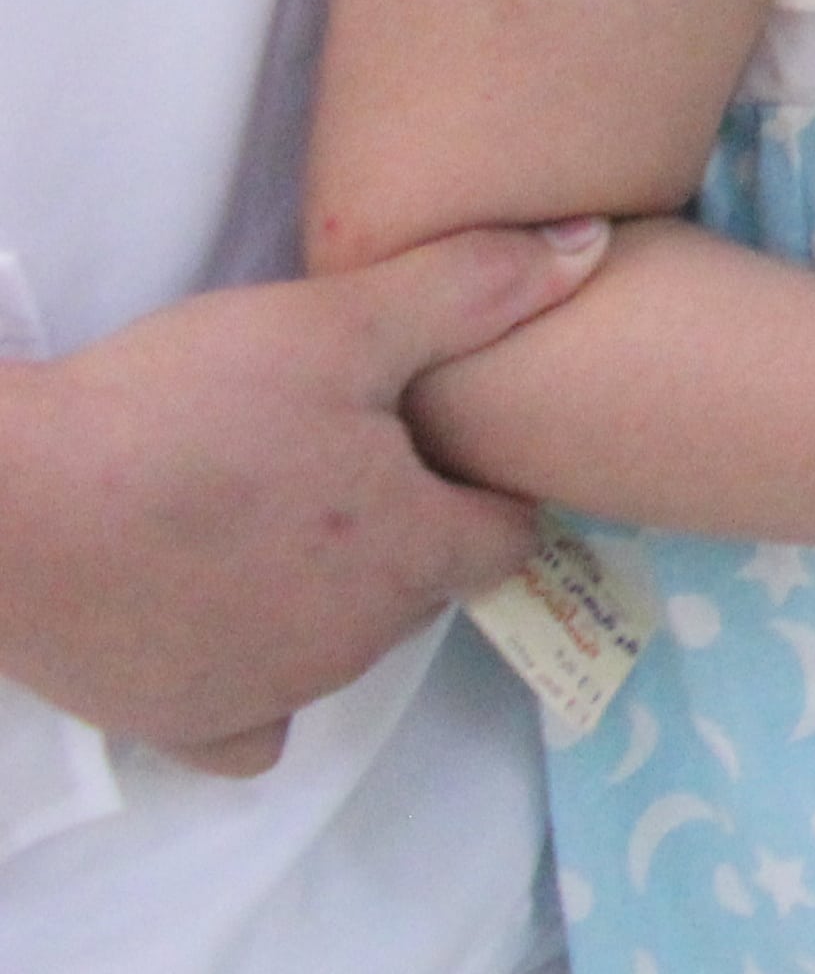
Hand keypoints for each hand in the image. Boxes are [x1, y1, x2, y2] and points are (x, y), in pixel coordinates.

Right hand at [0, 223, 612, 770]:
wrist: (7, 501)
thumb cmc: (182, 408)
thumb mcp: (342, 324)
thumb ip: (475, 290)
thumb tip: (596, 248)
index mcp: (412, 554)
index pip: (507, 534)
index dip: (489, 483)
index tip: (447, 442)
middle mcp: (356, 644)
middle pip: (422, 584)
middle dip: (406, 528)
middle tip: (344, 457)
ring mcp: (267, 694)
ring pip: (340, 642)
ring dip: (328, 589)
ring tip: (268, 510)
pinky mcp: (179, 725)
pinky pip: (251, 721)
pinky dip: (252, 678)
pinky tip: (227, 620)